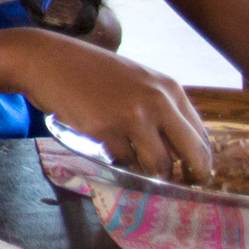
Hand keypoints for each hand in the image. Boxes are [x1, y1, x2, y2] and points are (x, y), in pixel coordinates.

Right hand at [18, 33, 210, 179]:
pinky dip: (118, 160)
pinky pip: (123, 160)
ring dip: (148, 171)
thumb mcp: (136, 82)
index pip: (200, 134)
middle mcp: (157, 102)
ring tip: (135, 164)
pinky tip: (106, 146)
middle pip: (190, 153)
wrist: (48, 61)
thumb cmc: (91, 71)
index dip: (201, 159)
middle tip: (183, 187)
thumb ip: (160, 108)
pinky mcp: (105, 130)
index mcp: (169, 88)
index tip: (194, 173)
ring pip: (157, 163)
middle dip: (190, 175)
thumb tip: (177, 150)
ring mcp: (132, 116)